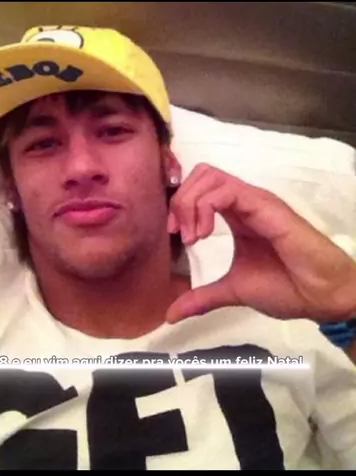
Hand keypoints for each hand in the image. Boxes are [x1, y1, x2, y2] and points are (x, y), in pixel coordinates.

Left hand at [166, 164, 355, 323]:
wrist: (320, 297)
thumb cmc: (284, 288)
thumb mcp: (231, 291)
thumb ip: (201, 297)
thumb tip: (171, 315)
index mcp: (235, 215)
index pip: (199, 189)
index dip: (179, 205)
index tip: (174, 234)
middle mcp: (243, 202)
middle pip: (200, 175)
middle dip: (180, 201)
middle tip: (178, 233)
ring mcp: (254, 201)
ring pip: (209, 176)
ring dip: (190, 203)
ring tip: (192, 236)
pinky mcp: (264, 205)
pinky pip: (226, 190)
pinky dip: (205, 207)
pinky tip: (204, 233)